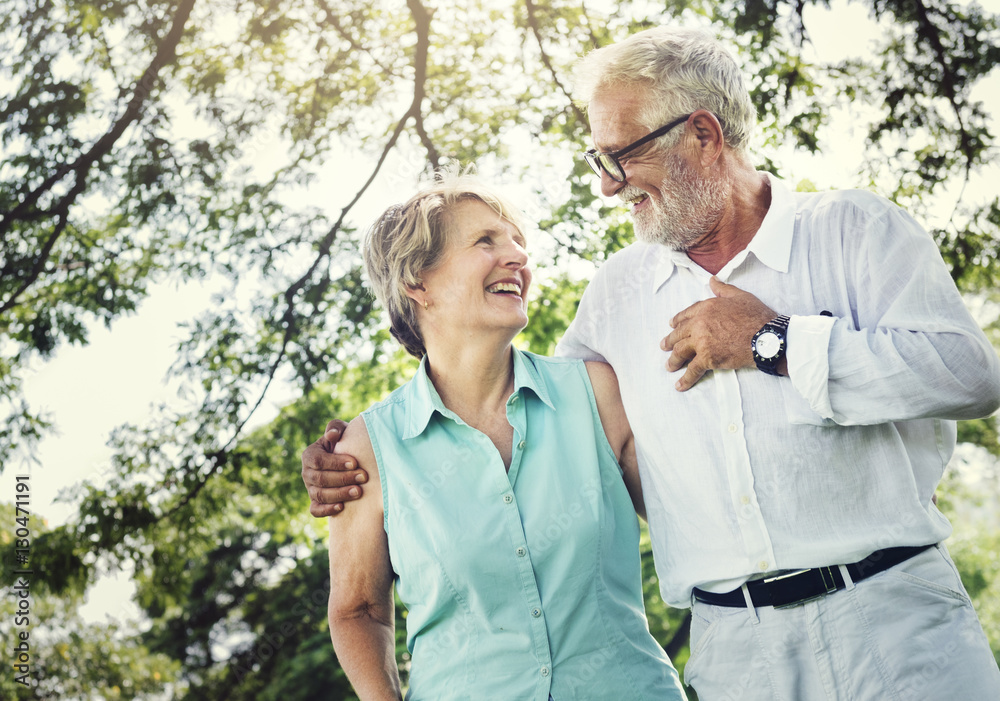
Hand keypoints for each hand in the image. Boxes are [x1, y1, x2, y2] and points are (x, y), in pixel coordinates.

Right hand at [302, 419, 368, 516]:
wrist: (350, 462)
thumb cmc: (345, 443)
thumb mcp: (342, 432)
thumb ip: (335, 428)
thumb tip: (332, 434)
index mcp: (310, 455)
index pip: (318, 460)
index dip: (336, 463)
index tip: (355, 462)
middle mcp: (306, 473)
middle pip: (320, 479)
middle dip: (343, 478)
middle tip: (363, 477)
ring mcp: (310, 489)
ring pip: (319, 495)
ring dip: (339, 494)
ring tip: (359, 492)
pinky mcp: (316, 502)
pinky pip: (315, 510)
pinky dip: (326, 510)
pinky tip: (342, 507)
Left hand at [661, 277, 777, 390]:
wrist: (766, 337)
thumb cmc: (757, 316)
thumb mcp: (740, 296)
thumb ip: (723, 290)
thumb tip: (713, 280)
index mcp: (706, 307)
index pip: (686, 315)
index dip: (677, 322)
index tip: (672, 326)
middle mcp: (699, 323)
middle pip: (679, 334)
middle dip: (670, 341)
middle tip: (664, 346)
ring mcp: (701, 342)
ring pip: (680, 351)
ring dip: (673, 360)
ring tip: (669, 366)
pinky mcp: (707, 358)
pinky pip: (692, 370)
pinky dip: (685, 379)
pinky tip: (679, 386)